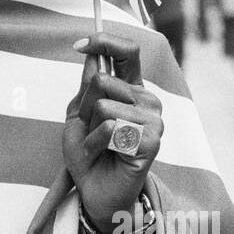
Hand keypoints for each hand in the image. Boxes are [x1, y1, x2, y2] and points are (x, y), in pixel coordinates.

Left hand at [63, 34, 162, 233]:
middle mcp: (147, 100)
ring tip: (98, 145)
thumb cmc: (88, 153)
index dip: (104, 42)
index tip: (79, 44)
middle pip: (101, 80)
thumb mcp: (79, 114)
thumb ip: (87, 85)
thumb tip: (93, 54)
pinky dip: (95, 143)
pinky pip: (110, 127)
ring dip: (89, 129)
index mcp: (131, 89)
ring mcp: (153, 120)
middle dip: (84, 106)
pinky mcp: (151, 140)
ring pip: (103, 105)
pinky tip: (104, 155)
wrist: (94, 191)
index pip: (127, 53)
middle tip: (91, 130)